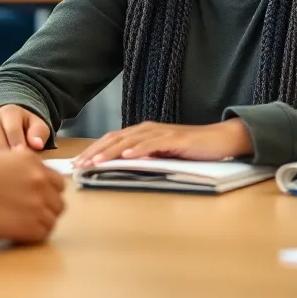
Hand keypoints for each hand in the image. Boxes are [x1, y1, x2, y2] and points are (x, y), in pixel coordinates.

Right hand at [0, 105, 50, 154]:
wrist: (6, 126)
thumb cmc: (24, 131)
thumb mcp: (37, 128)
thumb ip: (39, 133)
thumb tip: (37, 144)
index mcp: (10, 112)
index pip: (12, 129)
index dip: (17, 145)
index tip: (21, 159)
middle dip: (1, 154)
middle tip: (8, 173)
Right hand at [0, 149, 65, 243]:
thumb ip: (12, 164)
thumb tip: (16, 175)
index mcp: (30, 159)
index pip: (53, 178)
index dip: (44, 189)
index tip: (33, 198)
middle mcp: (38, 178)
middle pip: (58, 196)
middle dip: (47, 204)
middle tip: (30, 213)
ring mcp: (37, 201)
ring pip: (54, 215)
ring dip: (42, 220)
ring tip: (23, 224)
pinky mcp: (31, 224)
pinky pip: (44, 232)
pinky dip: (35, 235)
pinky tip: (19, 234)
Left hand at [73, 119, 253, 165]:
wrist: (219, 140)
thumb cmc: (190, 150)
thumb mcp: (161, 156)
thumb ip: (143, 158)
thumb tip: (120, 168)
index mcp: (142, 133)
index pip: (112, 140)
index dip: (93, 150)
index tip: (77, 163)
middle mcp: (148, 129)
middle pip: (115, 138)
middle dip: (94, 151)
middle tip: (77, 164)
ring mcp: (162, 133)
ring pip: (130, 140)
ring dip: (111, 151)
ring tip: (95, 162)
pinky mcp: (176, 139)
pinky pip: (154, 143)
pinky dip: (139, 149)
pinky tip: (127, 156)